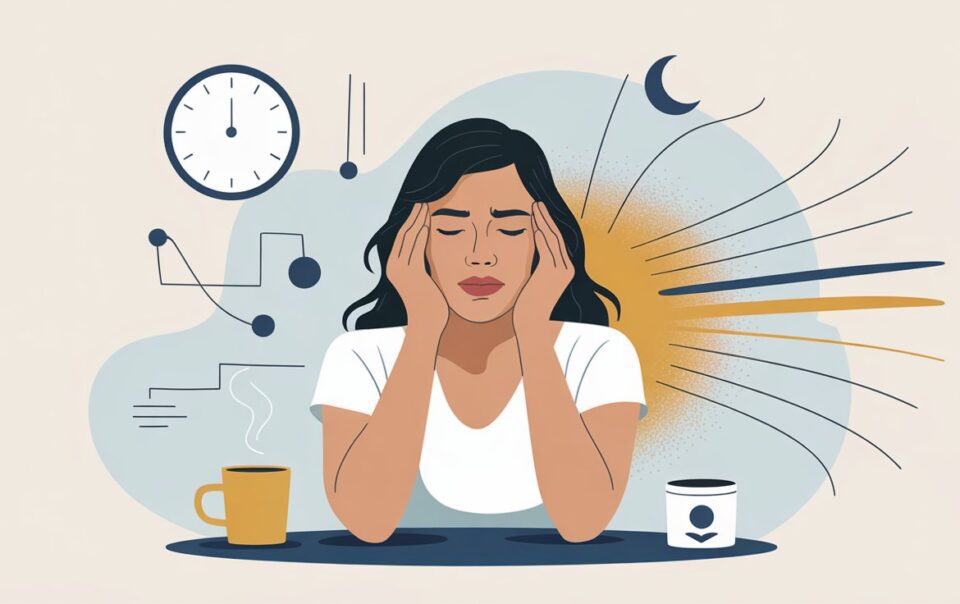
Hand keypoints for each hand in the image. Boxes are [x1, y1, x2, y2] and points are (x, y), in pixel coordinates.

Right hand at [386, 203, 448, 337]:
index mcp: (394, 268)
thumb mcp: (422, 280)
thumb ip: (421, 266)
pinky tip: (426, 221)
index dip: (409, 222)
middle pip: (403, 234)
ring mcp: (402, 270)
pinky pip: (416, 246)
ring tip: (424, 205)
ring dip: (417, 220)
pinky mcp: (412, 272)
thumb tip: (426, 254)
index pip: (401, 239)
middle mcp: (394, 267)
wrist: (427, 323)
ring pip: (409, 237)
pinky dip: (422, 232)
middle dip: (412, 217)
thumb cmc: (429, 304)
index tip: (418, 209)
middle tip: (421, 201)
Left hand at [513, 201, 573, 339]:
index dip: (547, 225)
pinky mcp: (552, 274)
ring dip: (543, 221)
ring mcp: (561, 271)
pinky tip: (534, 222)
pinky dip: (541, 234)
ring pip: (552, 239)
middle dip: (546, 218)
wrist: (532, 326)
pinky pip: (547, 249)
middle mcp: (567, 269)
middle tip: (537, 202)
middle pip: (557, 237)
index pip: (556, 243)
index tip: (538, 212)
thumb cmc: (530, 309)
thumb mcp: (535, 285)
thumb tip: (531, 264)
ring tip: (535, 206)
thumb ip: (537, 272)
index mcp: (564, 271)